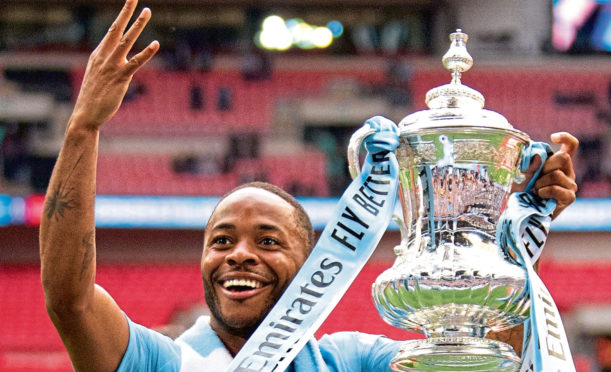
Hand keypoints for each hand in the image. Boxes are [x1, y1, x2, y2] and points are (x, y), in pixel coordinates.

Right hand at [71, 0, 158, 129]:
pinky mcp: (120, 78)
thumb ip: (108, 65)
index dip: (121, 16)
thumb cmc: (94, 97)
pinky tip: (155, 44)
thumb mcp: (99, 76)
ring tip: (147, 10)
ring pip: (126, 40)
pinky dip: (146, 52)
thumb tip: (118, 62)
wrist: (86, 114)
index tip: (129, 3)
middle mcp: (104, 56)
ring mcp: (112, 66)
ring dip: (137, 24)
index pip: (111, 31)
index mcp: (99, 54)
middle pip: (117, 29)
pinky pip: (135, 62)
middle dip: (127, 12)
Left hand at [514, 132, 578, 218]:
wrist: (520, 210)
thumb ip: (528, 162)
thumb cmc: (520, 189)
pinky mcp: (569, 197)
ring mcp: (570, 184)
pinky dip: (544, 191)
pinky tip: (538, 195)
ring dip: (540, 182)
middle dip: (545, 166)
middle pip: (564, 157)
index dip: (565, 138)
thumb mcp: (520, 172)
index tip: (552, 137)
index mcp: (558, 162)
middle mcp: (567, 171)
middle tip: (535, 177)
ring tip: (534, 190)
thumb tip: (538, 157)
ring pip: (557, 174)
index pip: (571, 146)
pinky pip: (557, 189)